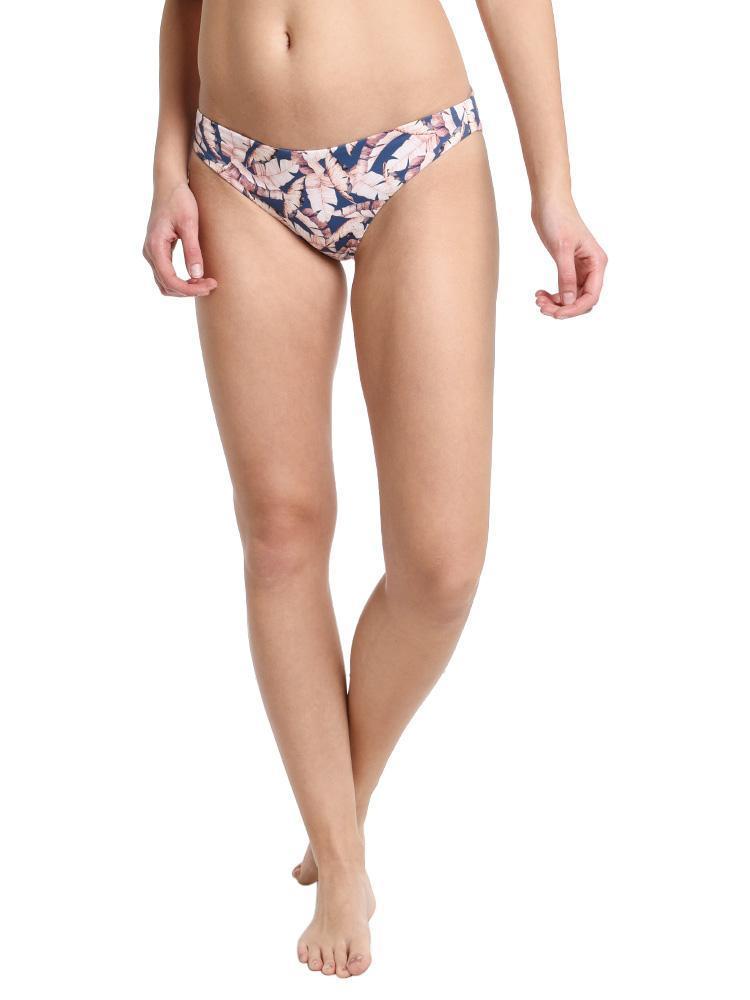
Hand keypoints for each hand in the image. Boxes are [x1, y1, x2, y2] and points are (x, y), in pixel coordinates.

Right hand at [143, 180, 217, 296]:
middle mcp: (149, 251)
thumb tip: (197, 275)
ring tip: (205, 283)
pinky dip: (179, 281)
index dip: (190, 289)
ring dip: (183, 288)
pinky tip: (195, 277)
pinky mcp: (157, 250)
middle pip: (166, 285)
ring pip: (164, 283)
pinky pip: (165, 274)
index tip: (209, 285)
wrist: (168, 184)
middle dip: (188, 290)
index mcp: (155, 246)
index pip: (170, 280)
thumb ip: (192, 250)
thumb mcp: (190, 224)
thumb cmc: (179, 199)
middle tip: (211, 285)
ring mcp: (151, 252)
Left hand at [532, 196, 606, 318]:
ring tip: (538, 300)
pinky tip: (539, 293)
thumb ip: (566, 276)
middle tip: (541, 307)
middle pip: (582, 300)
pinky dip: (553, 296)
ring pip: (572, 297)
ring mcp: (580, 269)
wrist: (549, 202)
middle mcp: (592, 268)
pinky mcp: (568, 267)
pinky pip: (564, 290)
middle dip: (563, 308)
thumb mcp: (561, 249)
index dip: (575, 309)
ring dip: (556, 303)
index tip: (556, 313)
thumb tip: (569, 301)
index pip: (591, 296)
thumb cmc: (558, 219)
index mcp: (597, 263)